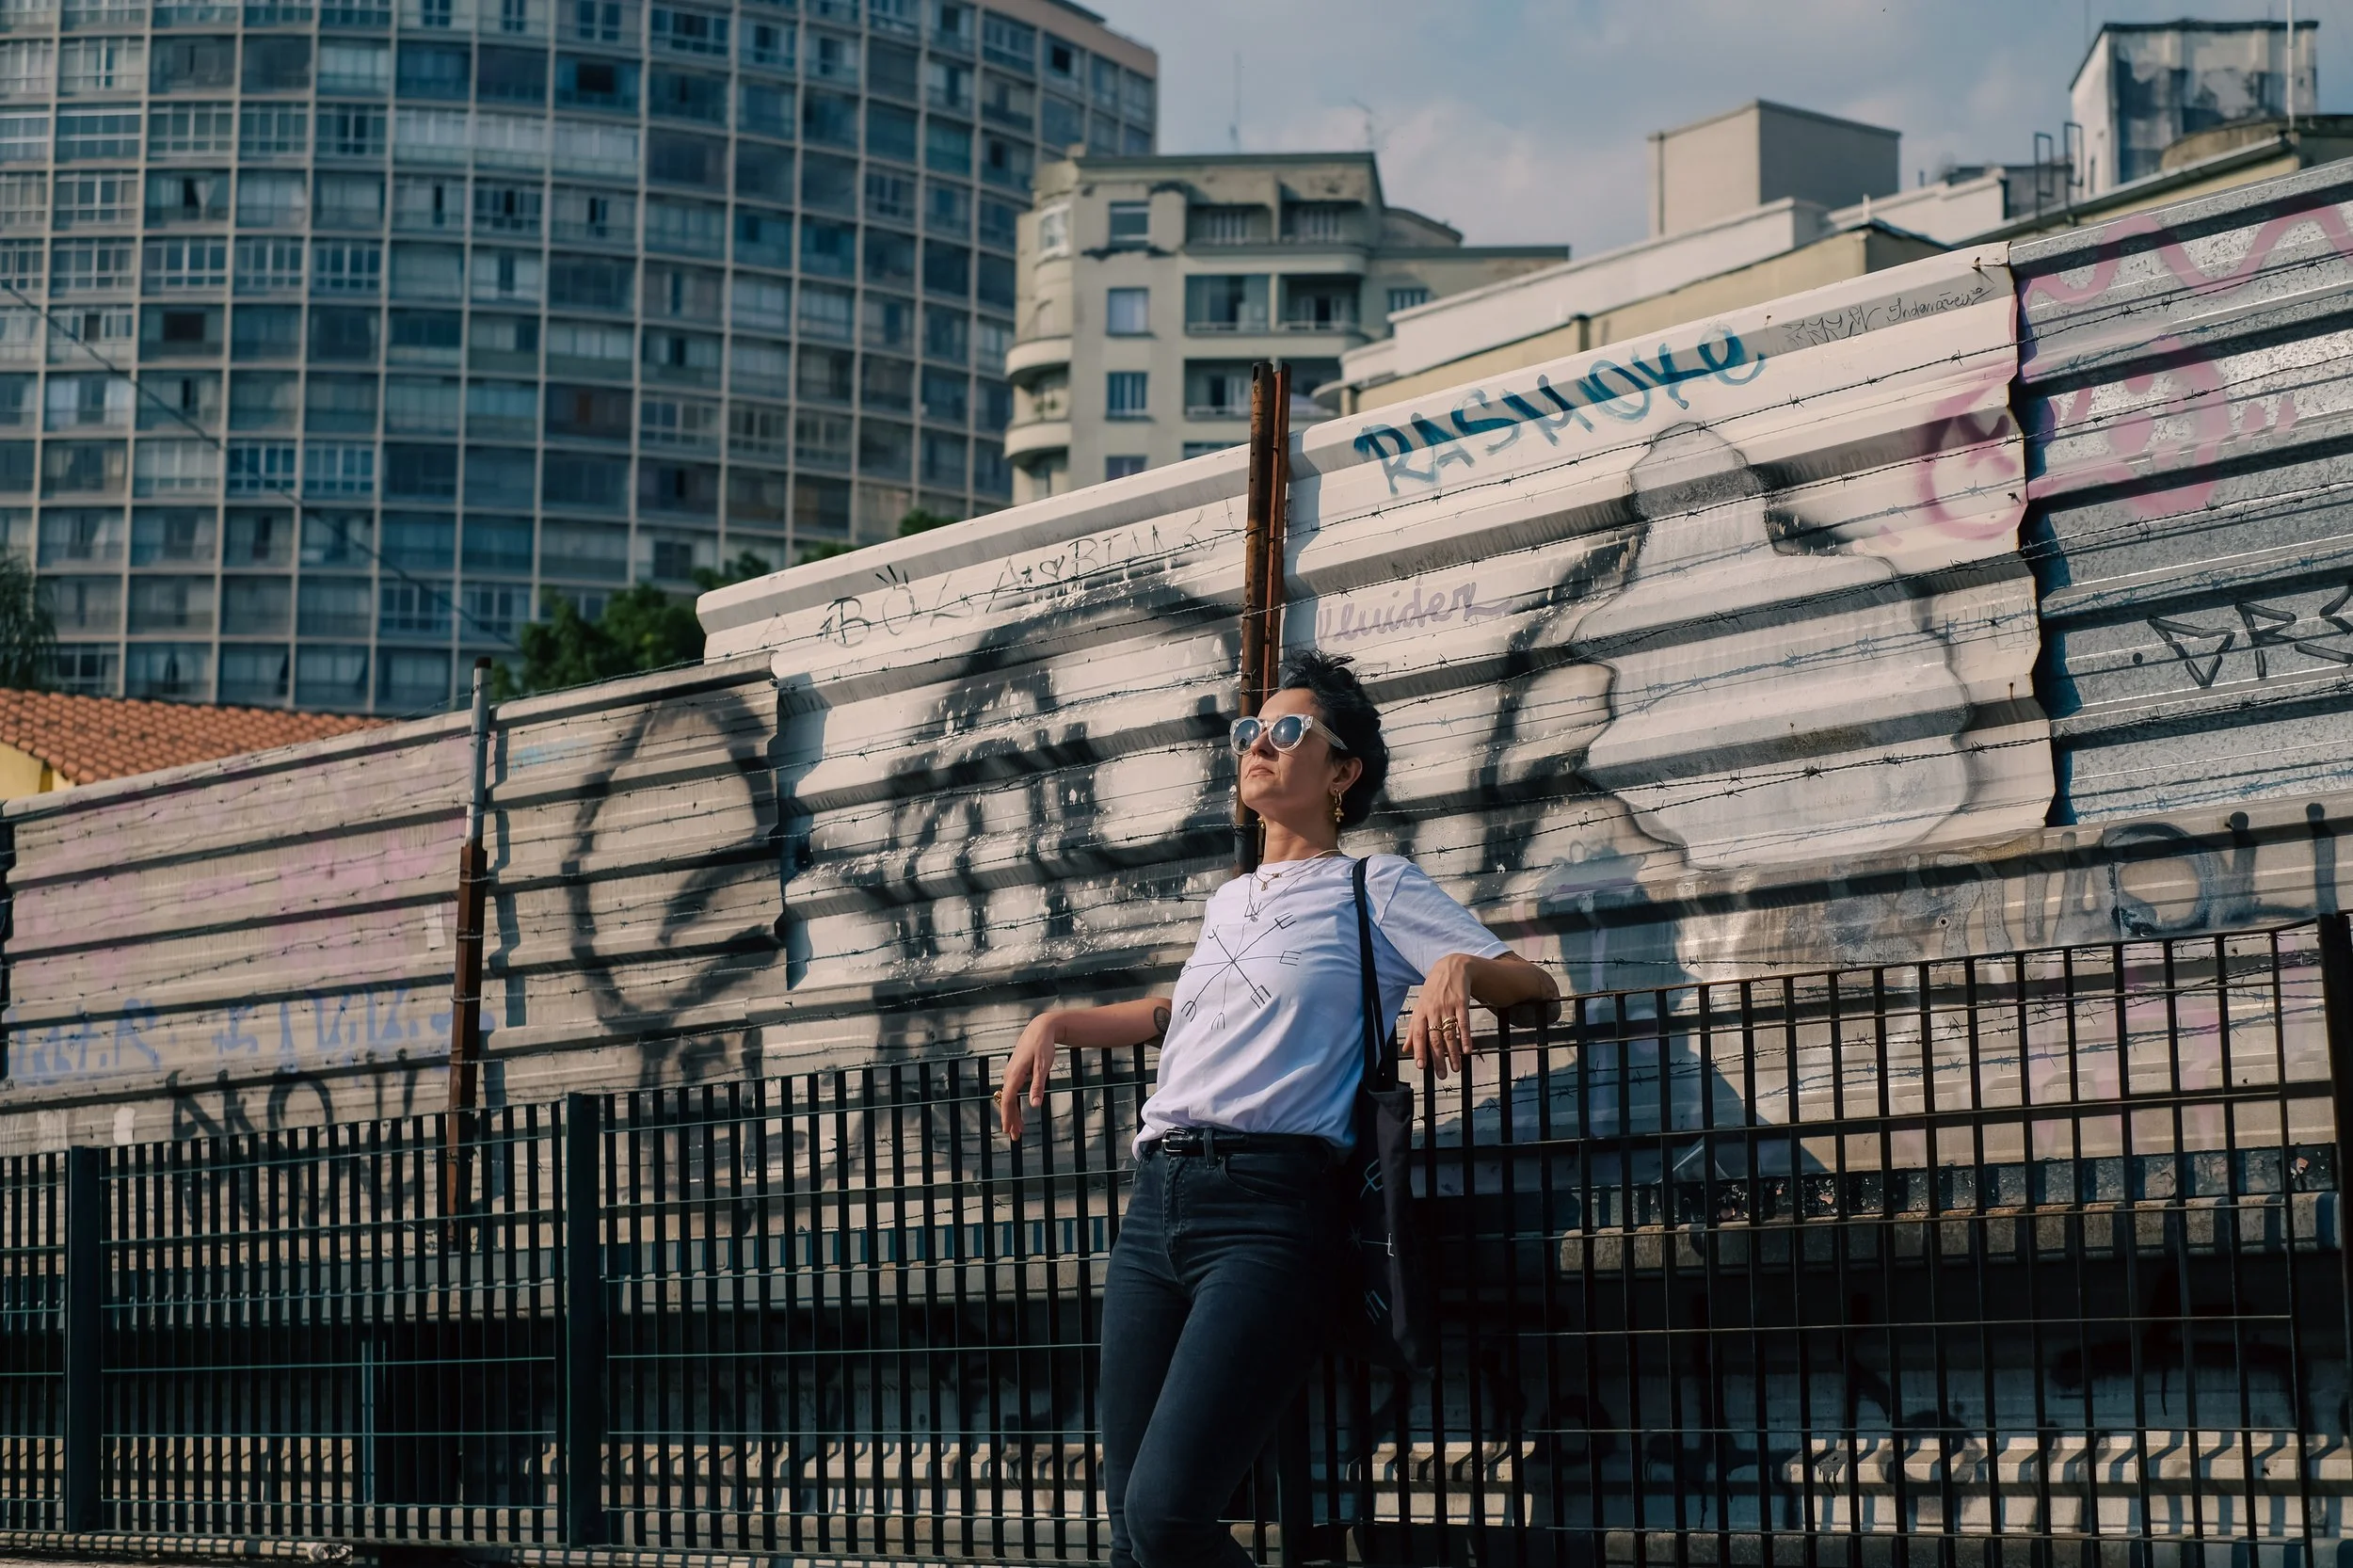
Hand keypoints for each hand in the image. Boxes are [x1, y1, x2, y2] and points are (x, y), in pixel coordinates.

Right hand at [998, 1011, 1061, 1141]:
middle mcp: (1009, 1075)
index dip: (1008, 1117)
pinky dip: (1014, 1104)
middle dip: (1011, 1120)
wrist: (1040, 1029)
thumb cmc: (1043, 1046)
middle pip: (1007, 1102)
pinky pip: (1012, 1092)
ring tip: (1018, 1129)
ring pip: (1009, 1098)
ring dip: (1013, 1113)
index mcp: (1015, 1075)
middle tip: (1015, 1137)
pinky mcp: (1015, 1072)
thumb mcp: (1043, 1067)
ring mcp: (1011, 1073)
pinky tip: (1018, 1111)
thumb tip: (1034, 1105)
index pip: (1009, 1101)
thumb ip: (1038, 1086)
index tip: (1009, 1131)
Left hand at [1404, 953, 1475, 1079]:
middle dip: (1438, 1058)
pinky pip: (1463, 1023)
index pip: (1419, 1034)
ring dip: (1452, 1053)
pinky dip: (1465, 1038)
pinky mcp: (1462, 1003)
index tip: (1422, 1066)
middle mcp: (1433, 1010)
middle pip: (1435, 1038)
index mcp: (1421, 1012)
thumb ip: (1414, 1029)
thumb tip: (1406, 1049)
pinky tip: (1467, 1050)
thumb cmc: (1433, 991)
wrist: (1451, 968)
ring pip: (1449, 1034)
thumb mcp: (1420, 1007)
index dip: (1419, 1051)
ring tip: (1455, 1068)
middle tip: (1441, 1074)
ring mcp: (1448, 1006)